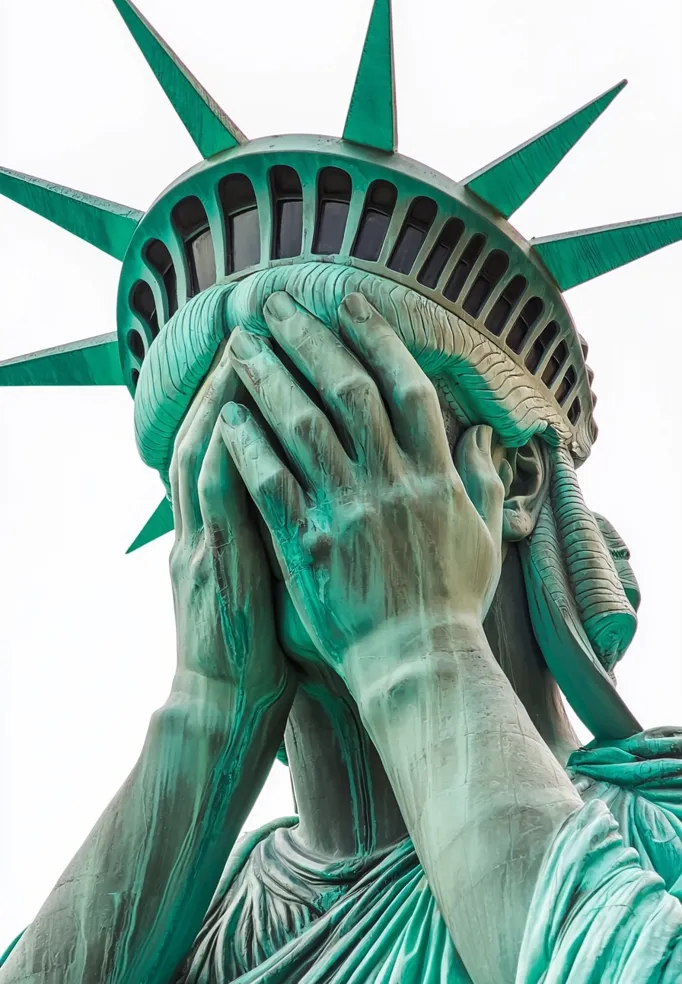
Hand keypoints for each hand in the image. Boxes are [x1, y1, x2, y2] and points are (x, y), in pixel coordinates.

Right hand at [169, 338, 289, 700]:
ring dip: (224, 398)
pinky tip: (236, 414)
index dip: (247, 392)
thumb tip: (330, 484)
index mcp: (229, 519)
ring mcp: (208, 537)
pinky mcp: (217, 562)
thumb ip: (285, 523)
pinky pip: (213, 494)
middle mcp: (211, 519)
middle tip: (253, 325)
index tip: (275, 348)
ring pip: (208, 449)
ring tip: (242, 349)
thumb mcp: (267, 575)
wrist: (231, 701)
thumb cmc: (261, 641)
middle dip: (236, 376)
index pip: (233, 437)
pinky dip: (223, 450)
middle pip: (217, 427)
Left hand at [220, 290, 506, 677]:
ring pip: (302, 427)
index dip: (376, 336)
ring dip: (269, 378)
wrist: (419, 666)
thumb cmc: (452, 603)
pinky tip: (225, 417)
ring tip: (241, 344)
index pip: (406, 386)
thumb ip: (483, 478)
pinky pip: (271, 484)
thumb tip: (485, 432)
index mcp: (435, 475)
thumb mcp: (485, 536)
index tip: (346, 301)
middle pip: (346, 391)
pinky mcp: (308, 546)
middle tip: (273, 305)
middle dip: (308, 339)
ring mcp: (348, 512)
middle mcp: (391, 482)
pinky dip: (247, 446)